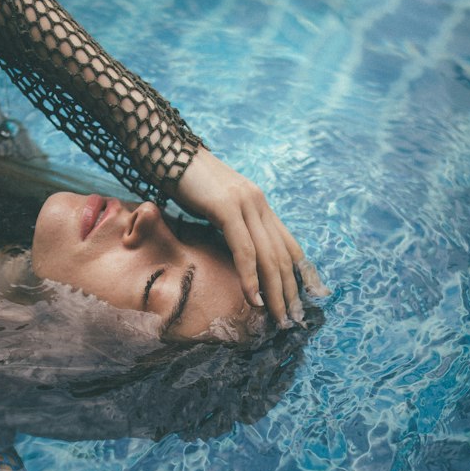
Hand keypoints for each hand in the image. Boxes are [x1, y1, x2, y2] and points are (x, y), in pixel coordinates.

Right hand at [173, 147, 327, 327]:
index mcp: (259, 204)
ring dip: (276, 291)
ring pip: (269, 256)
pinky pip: (244, 249)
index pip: (289, 244)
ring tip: (278, 317)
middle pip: (283, 255)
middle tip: (292, 320)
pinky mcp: (228, 208)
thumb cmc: (184, 181)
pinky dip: (250, 276)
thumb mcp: (214, 206)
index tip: (303, 300)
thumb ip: (230, 224)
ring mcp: (246, 204)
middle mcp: (259, 204)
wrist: (166, 151)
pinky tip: (254, 297)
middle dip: (290, 291)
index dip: (299, 274)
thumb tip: (233, 252)